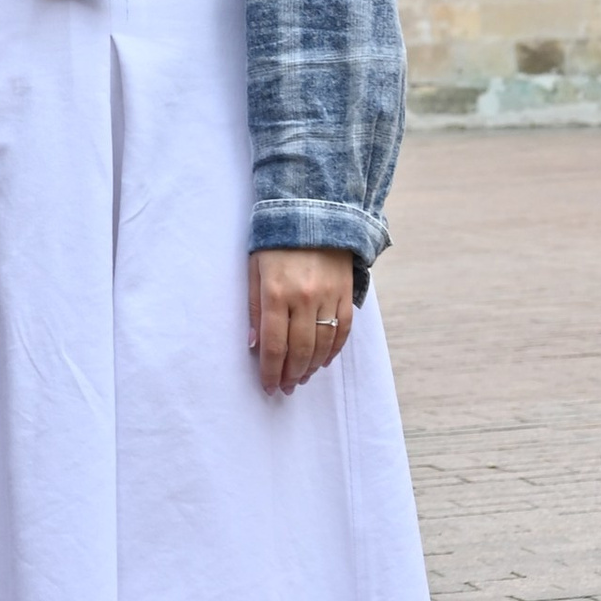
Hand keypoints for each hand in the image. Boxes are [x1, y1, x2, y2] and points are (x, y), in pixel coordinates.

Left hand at [250, 248, 357, 396]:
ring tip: (301, 378)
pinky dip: (334, 350)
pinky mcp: (346, 292)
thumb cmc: (275, 243)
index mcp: (276, 293)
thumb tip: (254, 344)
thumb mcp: (254, 269)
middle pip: (300, 349)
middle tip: (285, 388)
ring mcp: (328, 296)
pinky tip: (323, 361)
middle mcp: (304, 298)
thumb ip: (255, 308)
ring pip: (323, 344)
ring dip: (311, 367)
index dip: (271, 371)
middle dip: (291, 374)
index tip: (268, 386)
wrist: (314, 213)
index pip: (274, 344)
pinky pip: (343, 329)